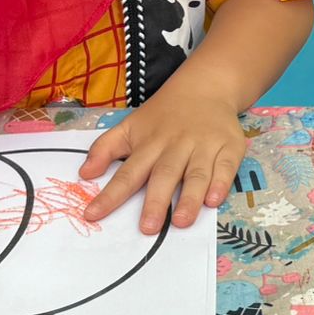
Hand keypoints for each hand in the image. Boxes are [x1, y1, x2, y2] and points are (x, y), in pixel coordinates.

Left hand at [79, 78, 246, 234]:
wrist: (206, 86)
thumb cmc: (163, 115)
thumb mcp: (130, 126)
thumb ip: (105, 148)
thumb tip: (84, 173)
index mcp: (149, 143)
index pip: (127, 172)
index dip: (110, 195)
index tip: (93, 215)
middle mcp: (176, 145)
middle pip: (164, 174)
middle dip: (155, 201)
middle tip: (147, 228)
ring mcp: (204, 145)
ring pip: (196, 174)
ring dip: (189, 198)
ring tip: (181, 222)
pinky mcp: (230, 146)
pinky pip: (226, 167)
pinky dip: (221, 183)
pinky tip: (213, 201)